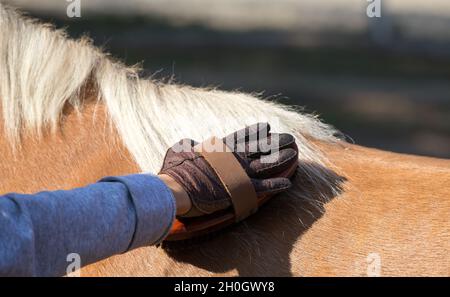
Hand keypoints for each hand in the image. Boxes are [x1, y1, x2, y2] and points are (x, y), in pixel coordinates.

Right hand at [159, 123, 297, 216]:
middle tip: (290, 138)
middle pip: (260, 146)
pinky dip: (276, 185)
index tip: (267, 126)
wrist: (177, 188)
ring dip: (282, 158)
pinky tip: (289, 183)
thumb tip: (191, 143)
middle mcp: (233, 157)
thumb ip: (188, 145)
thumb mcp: (179, 150)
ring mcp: (239, 173)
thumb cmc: (175, 170)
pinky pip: (264, 187)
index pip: (242, 136)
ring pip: (267, 163)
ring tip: (295, 153)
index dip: (256, 131)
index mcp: (220, 148)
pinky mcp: (241, 189)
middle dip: (276, 141)